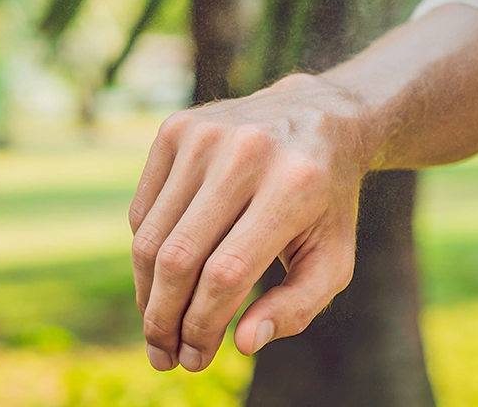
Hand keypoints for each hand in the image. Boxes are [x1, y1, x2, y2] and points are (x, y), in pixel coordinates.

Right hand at [129, 73, 366, 371]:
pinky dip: (148, 254)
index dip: (203, 326)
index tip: (195, 360)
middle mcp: (248, 152)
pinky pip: (144, 211)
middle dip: (165, 319)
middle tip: (165, 356)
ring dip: (147, 295)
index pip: (228, 273)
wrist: (317, 117)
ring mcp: (207, 134)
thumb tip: (244, 343)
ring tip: (159, 328)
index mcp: (294, 185)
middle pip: (180, 258)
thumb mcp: (334, 256)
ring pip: (152, 238)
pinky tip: (166, 278)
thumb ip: (298, 305)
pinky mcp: (177, 128)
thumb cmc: (327, 202)